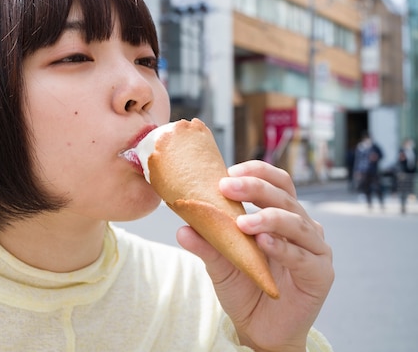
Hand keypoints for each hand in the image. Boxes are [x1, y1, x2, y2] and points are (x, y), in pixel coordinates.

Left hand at [177, 160, 333, 351]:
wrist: (259, 329)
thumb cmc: (244, 288)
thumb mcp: (219, 263)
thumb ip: (206, 244)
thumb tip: (182, 227)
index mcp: (281, 216)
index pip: (277, 183)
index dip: (257, 172)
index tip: (228, 171)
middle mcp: (302, 227)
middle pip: (284, 197)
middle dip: (255, 188)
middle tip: (227, 187)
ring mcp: (314, 249)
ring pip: (296, 223)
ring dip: (268, 218)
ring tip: (242, 222)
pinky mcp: (320, 274)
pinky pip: (303, 256)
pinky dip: (283, 248)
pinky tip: (263, 242)